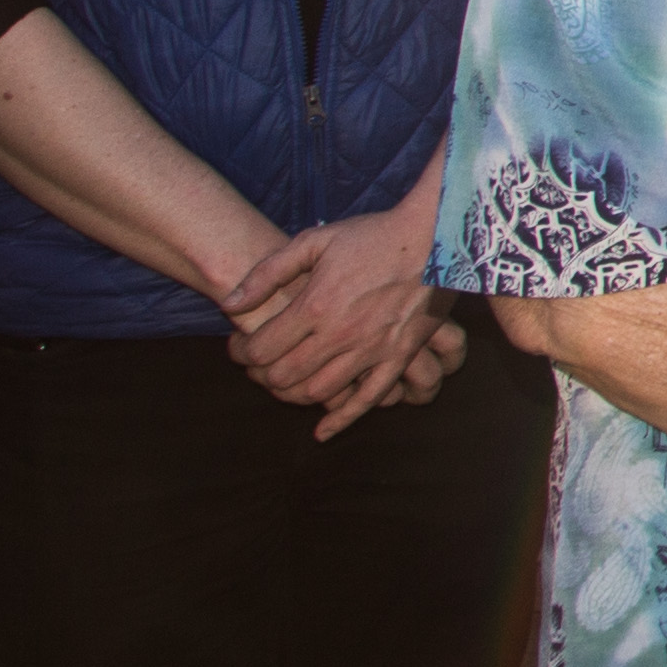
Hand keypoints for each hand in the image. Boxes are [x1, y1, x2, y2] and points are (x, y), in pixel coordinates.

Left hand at [222, 195, 454, 437]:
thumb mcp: (315, 241)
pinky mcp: (399, 356)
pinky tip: (322, 431)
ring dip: (292, 393)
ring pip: (319, 392)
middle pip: (284, 375)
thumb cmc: (373, 235)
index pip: (262, 348)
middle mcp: (341, 334)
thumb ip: (268, 272)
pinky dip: (342, 419)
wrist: (437, 234)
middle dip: (261, 375)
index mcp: (317, 305)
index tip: (240, 347)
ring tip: (285, 381)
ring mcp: (372, 349)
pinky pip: (368, 399)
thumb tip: (229, 304)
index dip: (241, 352)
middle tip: (258, 365)